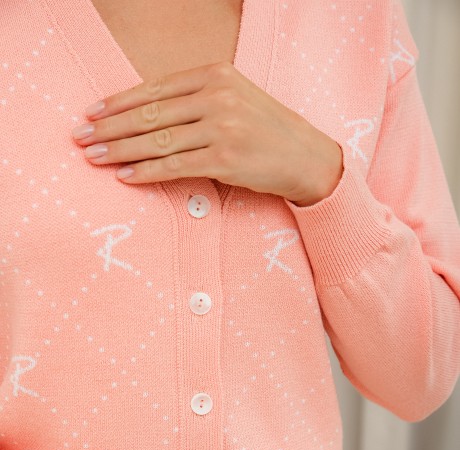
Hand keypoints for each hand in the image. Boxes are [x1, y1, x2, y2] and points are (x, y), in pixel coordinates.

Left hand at [71, 60, 342, 205]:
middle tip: (81, 138)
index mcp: (216, 75)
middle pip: (150, 114)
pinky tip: (125, 175)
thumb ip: (196, 100)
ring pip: (157, 140)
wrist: (308, 158)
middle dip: (109, 128)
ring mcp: (221, 128)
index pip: (154, 89)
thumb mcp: (235, 100)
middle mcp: (217, 97)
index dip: (118, 103)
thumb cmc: (267, 131)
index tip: (92, 114)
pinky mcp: (225, 160)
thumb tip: (147, 115)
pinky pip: (175, 166)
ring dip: (120, 151)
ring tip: (94, 158)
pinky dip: (147, 172)